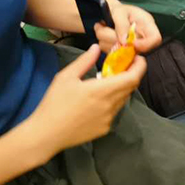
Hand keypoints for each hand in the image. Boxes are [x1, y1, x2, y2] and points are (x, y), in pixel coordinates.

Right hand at [27, 44, 145, 157]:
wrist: (45, 136)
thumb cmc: (53, 104)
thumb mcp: (66, 77)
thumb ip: (84, 61)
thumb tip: (96, 48)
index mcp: (102, 90)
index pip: (133, 77)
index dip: (140, 66)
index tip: (137, 58)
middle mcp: (110, 105)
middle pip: (131, 87)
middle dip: (131, 74)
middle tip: (123, 66)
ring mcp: (109, 119)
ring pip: (123, 99)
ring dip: (122, 88)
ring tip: (108, 82)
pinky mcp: (104, 129)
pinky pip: (115, 111)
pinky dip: (112, 102)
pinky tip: (98, 100)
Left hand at [96, 2, 160, 52]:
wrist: (111, 13)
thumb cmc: (119, 10)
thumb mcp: (119, 12)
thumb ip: (122, 25)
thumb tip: (125, 41)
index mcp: (147, 25)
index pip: (155, 39)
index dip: (144, 44)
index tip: (129, 42)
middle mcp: (142, 38)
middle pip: (134, 49)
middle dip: (113, 39)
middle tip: (101, 26)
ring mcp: (133, 47)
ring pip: (119, 53)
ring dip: (105, 41)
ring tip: (102, 28)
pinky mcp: (123, 53)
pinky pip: (112, 55)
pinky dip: (104, 45)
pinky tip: (103, 35)